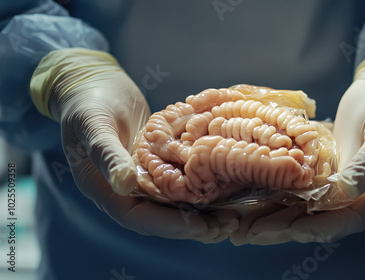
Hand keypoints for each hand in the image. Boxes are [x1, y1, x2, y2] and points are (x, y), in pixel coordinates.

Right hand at [31, 48, 238, 242]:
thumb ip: (107, 154)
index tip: (202, 227)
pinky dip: (200, 186)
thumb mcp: (93, 125)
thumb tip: (125, 186)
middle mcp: (125, 190)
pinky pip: (179, 181)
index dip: (169, 225)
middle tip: (228, 224)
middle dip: (195, 225)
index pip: (138, 217)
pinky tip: (224, 185)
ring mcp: (143, 177)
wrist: (92, 82)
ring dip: (203, 210)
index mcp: (105, 188)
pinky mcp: (157, 164)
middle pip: (161, 217)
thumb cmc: (87, 103)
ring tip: (233, 213)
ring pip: (174, 203)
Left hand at [230, 48, 364, 244]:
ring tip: (243, 225)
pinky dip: (278, 194)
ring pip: (306, 207)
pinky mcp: (325, 169)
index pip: (350, 218)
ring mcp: (340, 182)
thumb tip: (348, 192)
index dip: (321, 227)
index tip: (291, 230)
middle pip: (321, 220)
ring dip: (276, 216)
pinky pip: (300, 187)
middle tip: (250, 233)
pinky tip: (254, 197)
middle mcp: (360, 193)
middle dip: (286, 228)